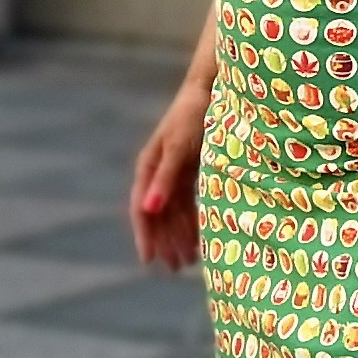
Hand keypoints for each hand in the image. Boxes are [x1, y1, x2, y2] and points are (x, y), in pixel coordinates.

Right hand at [128, 91, 207, 269]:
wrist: (215, 89)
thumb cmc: (193, 115)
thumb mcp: (179, 149)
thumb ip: (165, 180)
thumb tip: (149, 210)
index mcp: (149, 166)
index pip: (141, 208)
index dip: (145, 235)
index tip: (149, 261)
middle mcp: (159, 171)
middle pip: (158, 215)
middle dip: (166, 242)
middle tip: (177, 268)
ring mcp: (176, 171)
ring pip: (175, 212)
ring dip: (180, 235)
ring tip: (191, 261)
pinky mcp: (193, 168)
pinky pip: (189, 202)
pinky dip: (194, 220)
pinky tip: (202, 237)